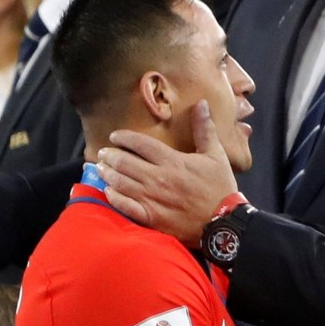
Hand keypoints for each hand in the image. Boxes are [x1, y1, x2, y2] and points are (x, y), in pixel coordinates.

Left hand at [97, 100, 236, 245]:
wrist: (224, 222)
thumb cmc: (221, 188)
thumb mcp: (216, 155)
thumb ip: (205, 130)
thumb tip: (201, 104)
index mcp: (173, 161)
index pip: (141, 144)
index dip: (124, 137)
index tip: (115, 136)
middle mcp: (158, 179)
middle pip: (125, 162)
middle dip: (110, 155)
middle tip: (103, 152)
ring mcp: (152, 200)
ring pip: (121, 183)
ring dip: (108, 173)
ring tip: (101, 168)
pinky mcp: (151, 218)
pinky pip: (125, 206)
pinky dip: (114, 198)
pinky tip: (108, 191)